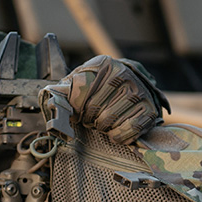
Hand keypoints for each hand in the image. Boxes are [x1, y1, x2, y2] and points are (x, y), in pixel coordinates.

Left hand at [42, 55, 165, 145]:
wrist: (133, 86)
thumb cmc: (102, 86)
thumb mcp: (84, 78)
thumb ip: (68, 87)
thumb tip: (51, 98)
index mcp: (104, 65)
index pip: (81, 88)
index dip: (75, 106)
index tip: (76, 112)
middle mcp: (124, 75)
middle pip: (94, 108)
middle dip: (88, 118)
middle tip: (90, 119)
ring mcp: (139, 92)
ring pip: (109, 121)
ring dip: (102, 127)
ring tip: (102, 122)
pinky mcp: (149, 109)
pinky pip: (128, 131)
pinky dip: (118, 136)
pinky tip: (114, 131)